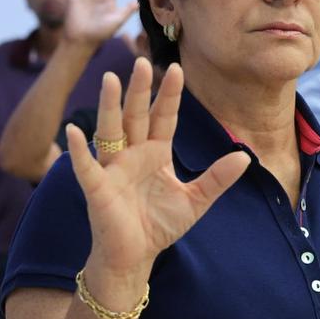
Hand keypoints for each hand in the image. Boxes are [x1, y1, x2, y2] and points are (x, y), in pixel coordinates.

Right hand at [65, 58, 250, 273]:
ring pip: (111, 131)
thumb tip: (245, 157)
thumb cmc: (160, 225)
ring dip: (109, 106)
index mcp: (156, 153)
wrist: (136, 257)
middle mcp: (133, 154)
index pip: (164, 117)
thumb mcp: (196, 200)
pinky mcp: (97, 189)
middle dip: (139, 90)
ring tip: (110, 79)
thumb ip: (218, 178)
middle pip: (135, 115)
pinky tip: (74, 131)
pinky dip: (79, 150)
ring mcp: (113, 169)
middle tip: (142, 61)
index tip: (176, 68)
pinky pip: (86, 166)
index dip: (168, 95)